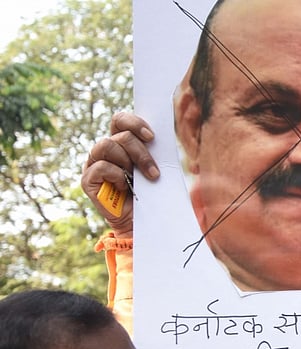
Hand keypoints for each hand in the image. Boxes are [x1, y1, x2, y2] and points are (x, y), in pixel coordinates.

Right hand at [81, 112, 158, 237]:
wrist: (140, 221)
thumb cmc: (148, 192)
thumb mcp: (152, 168)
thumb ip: (151, 152)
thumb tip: (156, 138)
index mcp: (119, 143)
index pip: (119, 120)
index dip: (134, 122)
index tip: (152, 137)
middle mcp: (104, 150)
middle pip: (120, 136)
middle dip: (141, 152)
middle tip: (153, 171)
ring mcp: (93, 164)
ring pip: (108, 145)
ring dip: (130, 161)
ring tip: (139, 178)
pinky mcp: (88, 180)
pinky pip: (102, 166)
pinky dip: (117, 175)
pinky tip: (124, 186)